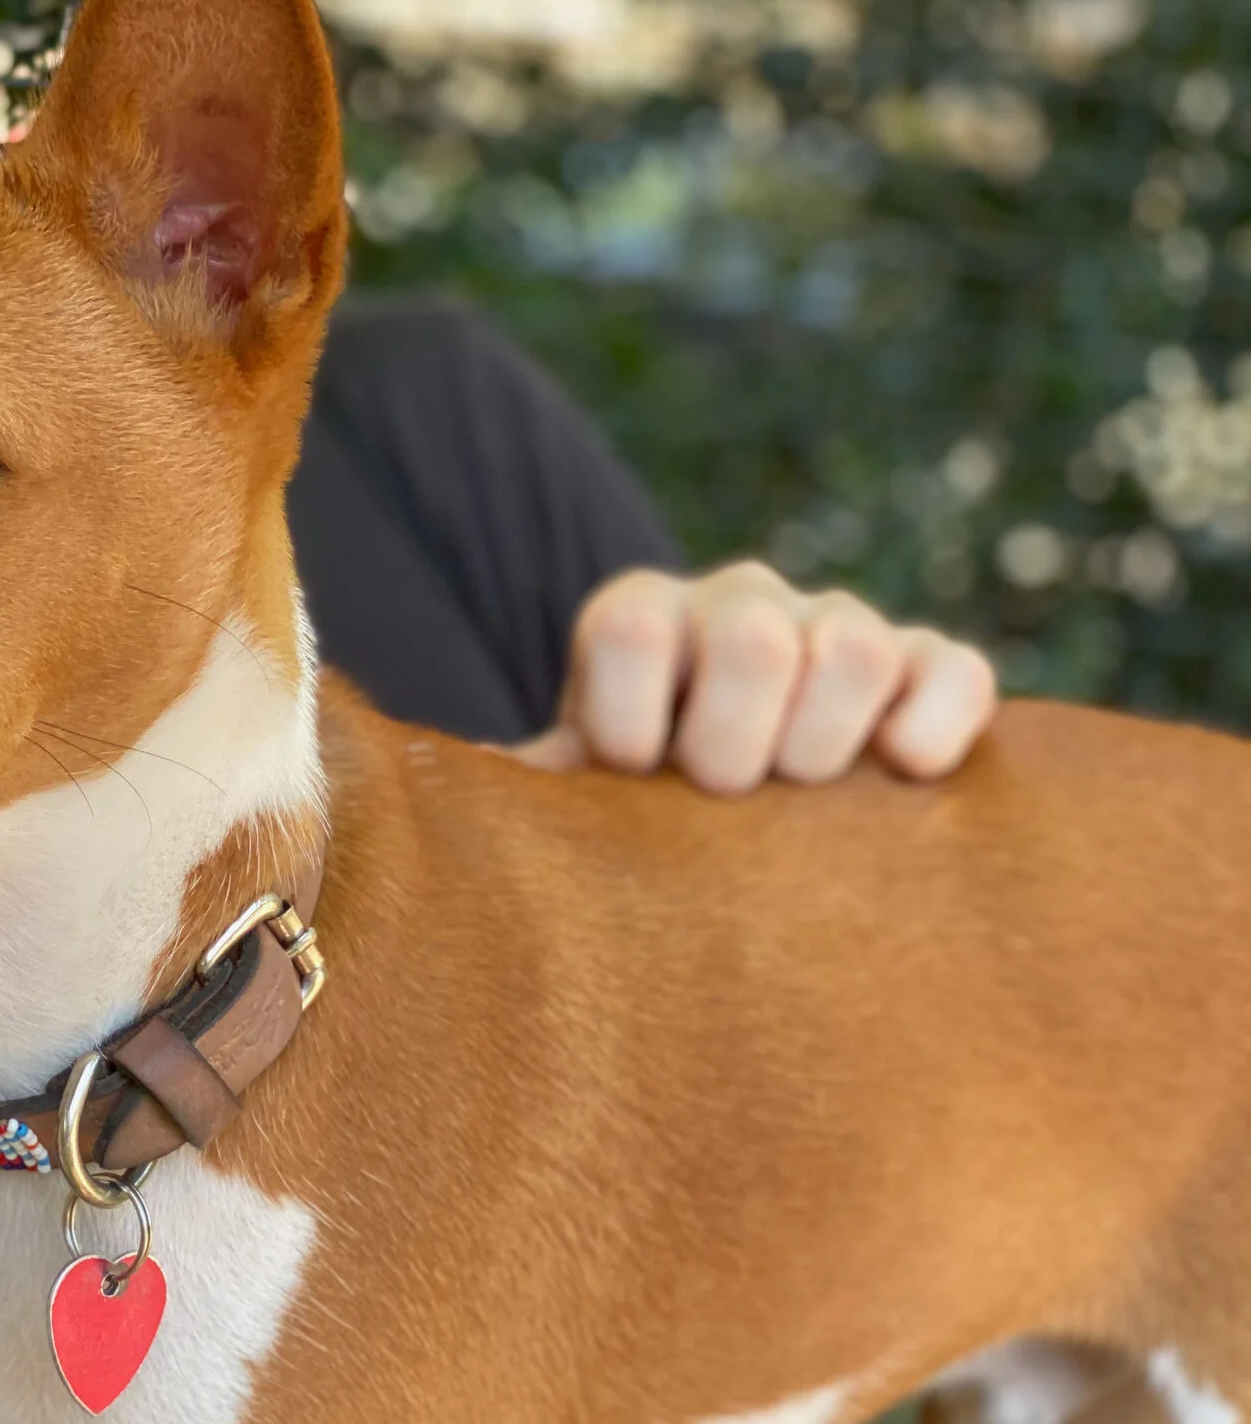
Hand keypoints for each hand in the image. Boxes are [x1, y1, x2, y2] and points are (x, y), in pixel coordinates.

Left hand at [515, 561, 997, 793]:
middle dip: (733, 742)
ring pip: (855, 646)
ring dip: (825, 741)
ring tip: (801, 801)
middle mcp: (737, 605)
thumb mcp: (579, 792)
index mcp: (638, 620)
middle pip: (750, 636)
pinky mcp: (925, 670)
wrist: (724, 817)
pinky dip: (935, 723)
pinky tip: (903, 774)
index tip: (631, 777)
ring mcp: (836, 628)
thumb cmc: (631, 808)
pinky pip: (954, 670)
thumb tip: (469, 782)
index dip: (628, 719)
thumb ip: (536, 787)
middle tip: (722, 798)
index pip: (628, 628)